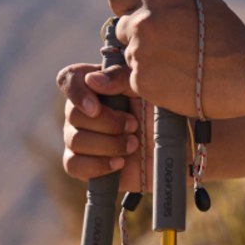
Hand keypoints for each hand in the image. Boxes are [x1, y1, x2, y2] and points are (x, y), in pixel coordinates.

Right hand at [58, 61, 150, 191]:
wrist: (174, 153)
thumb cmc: (163, 116)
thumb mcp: (149, 91)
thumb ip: (123, 79)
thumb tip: (91, 79)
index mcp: (99, 85)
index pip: (69, 79)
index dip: (76, 92)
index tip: (95, 107)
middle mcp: (85, 110)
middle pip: (72, 113)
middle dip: (107, 123)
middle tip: (134, 125)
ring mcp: (81, 137)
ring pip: (74, 140)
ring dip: (108, 144)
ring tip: (133, 144)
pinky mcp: (84, 164)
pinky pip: (73, 165)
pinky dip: (97, 165)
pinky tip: (119, 163)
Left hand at [106, 0, 244, 119]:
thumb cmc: (229, 33)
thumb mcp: (205, 0)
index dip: (127, 4)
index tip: (137, 12)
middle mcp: (142, 23)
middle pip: (122, 28)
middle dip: (139, 34)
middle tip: (167, 44)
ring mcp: (140, 55)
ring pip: (130, 54)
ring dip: (146, 58)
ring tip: (178, 63)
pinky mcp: (141, 83)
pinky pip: (135, 78)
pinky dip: (151, 79)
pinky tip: (176, 78)